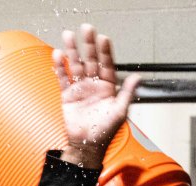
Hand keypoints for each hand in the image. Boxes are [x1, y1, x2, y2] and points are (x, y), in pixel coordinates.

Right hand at [52, 25, 140, 168]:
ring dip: (72, 51)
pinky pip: (63, 78)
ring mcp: (80, 88)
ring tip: (68, 35)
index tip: (103, 38)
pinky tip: (58, 55)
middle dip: (89, 45)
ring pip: (76, 65)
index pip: (107, 64)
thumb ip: (126, 93)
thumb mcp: (120, 112)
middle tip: (86, 29)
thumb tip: (137, 77)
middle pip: (91, 60)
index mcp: (108, 87)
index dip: (105, 51)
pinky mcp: (68, 95)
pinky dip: (60, 67)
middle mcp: (94, 84)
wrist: (86, 146)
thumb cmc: (105, 132)